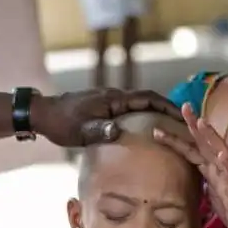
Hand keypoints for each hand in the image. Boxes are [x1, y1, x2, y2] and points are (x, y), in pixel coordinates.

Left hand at [31, 89, 183, 146]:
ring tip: (169, 127)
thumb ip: (99, 130)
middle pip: (147, 100)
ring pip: (139, 104)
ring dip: (155, 112)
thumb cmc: (61, 123)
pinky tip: (144, 130)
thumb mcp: (80, 131)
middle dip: (167, 108)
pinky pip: (129, 109)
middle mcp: (114, 97)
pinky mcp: (103, 106)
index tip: (184, 115)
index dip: (167, 106)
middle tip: (183, 122)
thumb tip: (118, 131)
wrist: (43, 114)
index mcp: (113, 100)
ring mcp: (108, 100)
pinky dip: (142, 116)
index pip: (147, 99)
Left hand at [153, 103, 227, 227]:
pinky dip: (227, 163)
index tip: (159, 129)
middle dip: (194, 125)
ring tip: (202, 122)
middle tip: (184, 106)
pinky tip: (222, 154)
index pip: (192, 151)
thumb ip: (201, 180)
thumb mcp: (209, 193)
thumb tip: (187, 173)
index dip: (176, 139)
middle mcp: (220, 169)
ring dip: (211, 137)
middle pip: (205, 143)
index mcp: (211, 170)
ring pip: (219, 152)